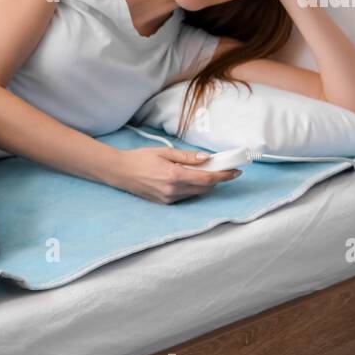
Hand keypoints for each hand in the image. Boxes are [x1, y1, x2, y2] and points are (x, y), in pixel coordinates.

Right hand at [112, 147, 241, 204]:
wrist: (119, 172)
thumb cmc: (140, 158)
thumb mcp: (164, 152)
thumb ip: (186, 156)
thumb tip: (206, 158)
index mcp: (174, 176)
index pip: (206, 178)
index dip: (223, 176)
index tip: (236, 172)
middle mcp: (173, 191)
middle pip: (204, 189)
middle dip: (215, 180)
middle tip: (221, 168)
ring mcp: (168, 199)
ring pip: (195, 193)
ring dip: (203, 184)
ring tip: (201, 172)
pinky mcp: (164, 203)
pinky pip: (185, 196)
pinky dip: (191, 188)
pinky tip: (186, 178)